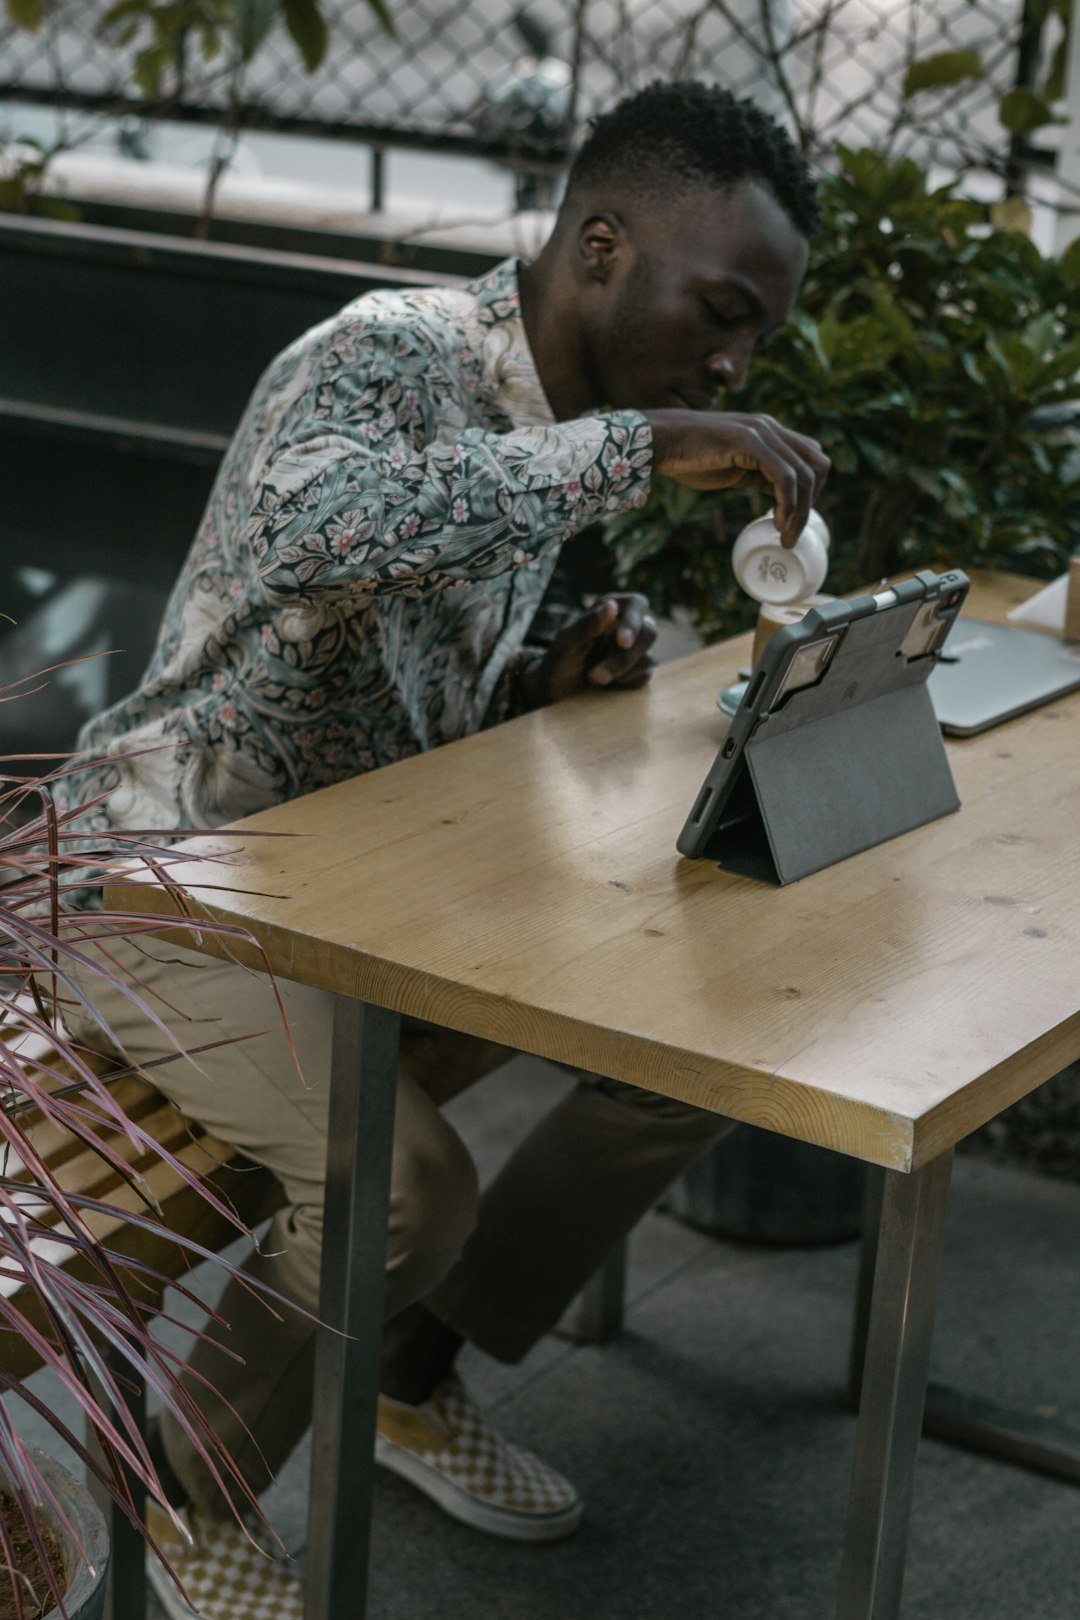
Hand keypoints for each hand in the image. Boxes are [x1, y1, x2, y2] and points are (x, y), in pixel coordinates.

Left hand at [519, 594, 656, 708]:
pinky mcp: (639, 672)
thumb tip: (611, 605)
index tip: (622, 642)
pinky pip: (644, 676)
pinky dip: (625, 683)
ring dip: (620, 672)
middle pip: (649, 632)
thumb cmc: (560, 660)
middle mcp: (628, 627)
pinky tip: (607, 685)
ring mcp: (636, 650)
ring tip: (592, 678)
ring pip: (648, 657)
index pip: (636, 604)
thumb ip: (587, 624)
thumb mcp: (566, 643)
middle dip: (624, 657)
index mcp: (611, 610)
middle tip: (597, 675)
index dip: (634, 621)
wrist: (558, 691)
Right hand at [643, 408, 829, 548]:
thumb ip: (759, 475)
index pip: (811, 458)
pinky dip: (786, 504)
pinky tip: (776, 523)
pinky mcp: (750, 442)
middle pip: (818, 465)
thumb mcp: (733, 468)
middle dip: (812, 503)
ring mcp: (762, 432)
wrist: (659, 442)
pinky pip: (784, 477)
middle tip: (792, 533)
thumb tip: (779, 495)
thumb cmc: (688, 457)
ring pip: (805, 474)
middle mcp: (771, 428)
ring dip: (800, 511)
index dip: (811, 490)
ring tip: (785, 537)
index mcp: (769, 431)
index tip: (793, 518)